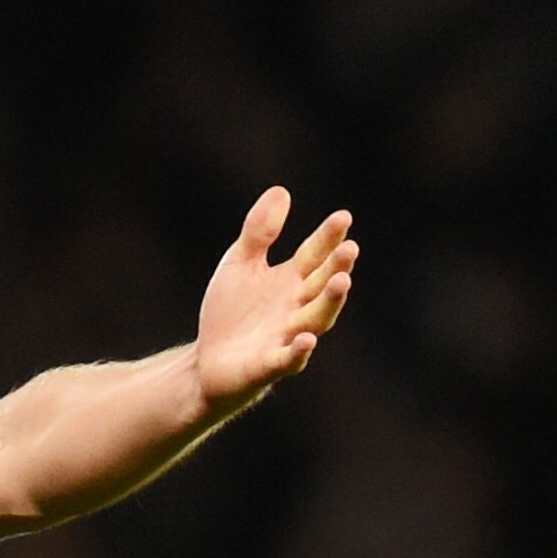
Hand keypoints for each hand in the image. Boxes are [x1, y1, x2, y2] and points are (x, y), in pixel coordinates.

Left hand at [195, 186, 357, 402]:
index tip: (343, 217)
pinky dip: (298, 351)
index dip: (329, 238)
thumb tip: (282, 191)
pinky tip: (306, 339)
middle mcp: (296, 308)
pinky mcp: (268, 366)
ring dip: (329, 303)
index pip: (315, 256)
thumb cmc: (230, 315)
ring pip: (315, 320)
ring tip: (341, 282)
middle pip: (322, 286)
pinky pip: (287, 359)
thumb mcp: (240, 265)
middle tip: (350, 249)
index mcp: (291, 282)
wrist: (206, 363)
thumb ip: (260, 233)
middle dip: (337, 268)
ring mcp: (285, 338)